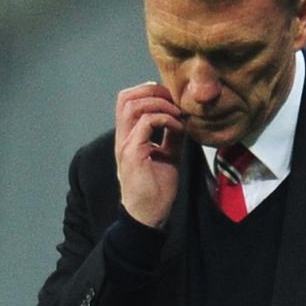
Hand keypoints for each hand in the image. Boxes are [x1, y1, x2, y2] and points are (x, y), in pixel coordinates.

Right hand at [115, 81, 184, 226]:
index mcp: (129, 136)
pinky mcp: (133, 153)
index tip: (172, 98)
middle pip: (126, 97)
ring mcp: (126, 144)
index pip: (127, 100)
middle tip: (175, 99)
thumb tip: (183, 118)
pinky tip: (178, 126)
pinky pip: (146, 122)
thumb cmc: (157, 189)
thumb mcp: (168, 155)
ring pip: (132, 105)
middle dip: (153, 91)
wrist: (149, 215)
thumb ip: (172, 135)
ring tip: (177, 112)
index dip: (149, 91)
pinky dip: (165, 118)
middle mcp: (123, 137)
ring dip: (159, 103)